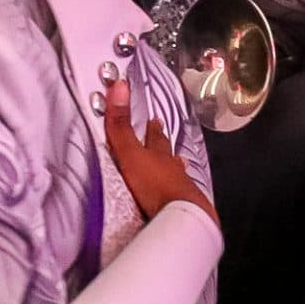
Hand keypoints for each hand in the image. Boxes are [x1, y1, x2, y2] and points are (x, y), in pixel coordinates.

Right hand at [103, 79, 215, 221]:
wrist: (181, 217)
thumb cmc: (155, 186)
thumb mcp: (130, 154)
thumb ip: (121, 126)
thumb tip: (120, 86)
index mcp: (158, 155)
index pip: (154, 137)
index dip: (152, 128)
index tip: (154, 119)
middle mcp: (172, 169)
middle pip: (167, 153)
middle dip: (163, 144)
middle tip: (164, 135)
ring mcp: (181, 188)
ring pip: (176, 172)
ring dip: (173, 167)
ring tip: (177, 163)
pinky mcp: (184, 208)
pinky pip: (180, 195)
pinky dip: (177, 191)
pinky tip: (180, 195)